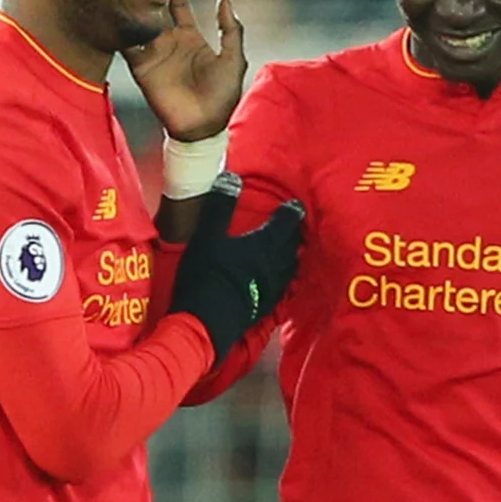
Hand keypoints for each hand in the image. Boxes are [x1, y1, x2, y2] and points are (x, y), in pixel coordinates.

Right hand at [130, 0, 249, 143]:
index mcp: (190, 37)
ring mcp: (153, 53)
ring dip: (132, 2)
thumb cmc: (223, 96)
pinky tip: (115, 9)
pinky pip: (128, 44)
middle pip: (154, 7)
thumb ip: (231, 30)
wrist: (203, 128)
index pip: (179, 4)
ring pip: (138, 20)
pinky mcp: (141, 67)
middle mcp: (168, 40)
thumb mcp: (234, 59)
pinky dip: (121, 28)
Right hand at [166, 200, 303, 359]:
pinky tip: (278, 281)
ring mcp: (271, 289)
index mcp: (263, 245)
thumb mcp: (206, 236)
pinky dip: (284, 280)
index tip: (295, 205)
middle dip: (295, 234)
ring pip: (290, 269)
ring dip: (292, 257)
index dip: (291, 212)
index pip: (286, 223)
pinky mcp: (264, 308)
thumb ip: (219, 206)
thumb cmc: (206, 276)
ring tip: (290, 250)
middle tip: (294, 226)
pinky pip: (282, 289)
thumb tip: (231, 178)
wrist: (205, 323)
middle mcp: (273, 266)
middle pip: (292, 246)